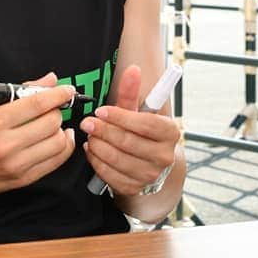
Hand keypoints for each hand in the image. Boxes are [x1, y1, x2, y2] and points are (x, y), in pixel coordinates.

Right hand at [0, 73, 75, 197]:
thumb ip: (20, 91)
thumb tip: (49, 80)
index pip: (37, 104)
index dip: (58, 94)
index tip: (67, 90)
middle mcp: (6, 145)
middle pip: (51, 122)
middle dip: (56, 111)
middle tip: (52, 108)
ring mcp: (15, 165)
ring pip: (58, 143)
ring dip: (61, 130)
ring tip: (53, 125)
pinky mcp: (22, 180)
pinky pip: (55, 162)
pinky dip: (62, 148)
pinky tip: (59, 139)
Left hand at [80, 65, 180, 196]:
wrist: (147, 161)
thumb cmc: (140, 131)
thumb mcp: (137, 111)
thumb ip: (132, 92)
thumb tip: (132, 69)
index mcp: (170, 132)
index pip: (144, 124)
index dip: (120, 116)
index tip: (101, 110)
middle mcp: (164, 156)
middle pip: (128, 142)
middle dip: (104, 130)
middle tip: (87, 122)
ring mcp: (150, 175)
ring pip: (118, 159)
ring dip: (98, 146)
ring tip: (89, 136)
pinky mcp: (135, 188)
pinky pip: (111, 176)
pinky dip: (97, 162)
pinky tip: (92, 150)